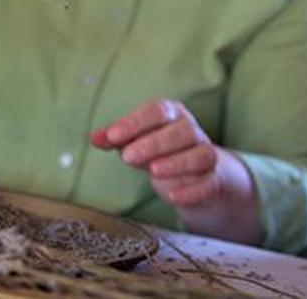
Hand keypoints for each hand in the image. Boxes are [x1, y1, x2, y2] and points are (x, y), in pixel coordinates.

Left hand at [91, 99, 223, 206]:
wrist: (195, 175)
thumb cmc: (159, 150)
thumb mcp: (135, 141)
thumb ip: (115, 138)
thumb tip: (94, 137)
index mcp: (171, 114)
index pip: (156, 111)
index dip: (134, 122)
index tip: (112, 135)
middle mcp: (191, 131)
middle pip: (180, 132)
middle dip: (153, 143)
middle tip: (128, 156)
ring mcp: (205, 154)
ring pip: (199, 154)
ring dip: (176, 162)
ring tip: (153, 170)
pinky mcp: (213, 180)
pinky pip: (208, 183)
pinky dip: (192, 190)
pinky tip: (172, 196)